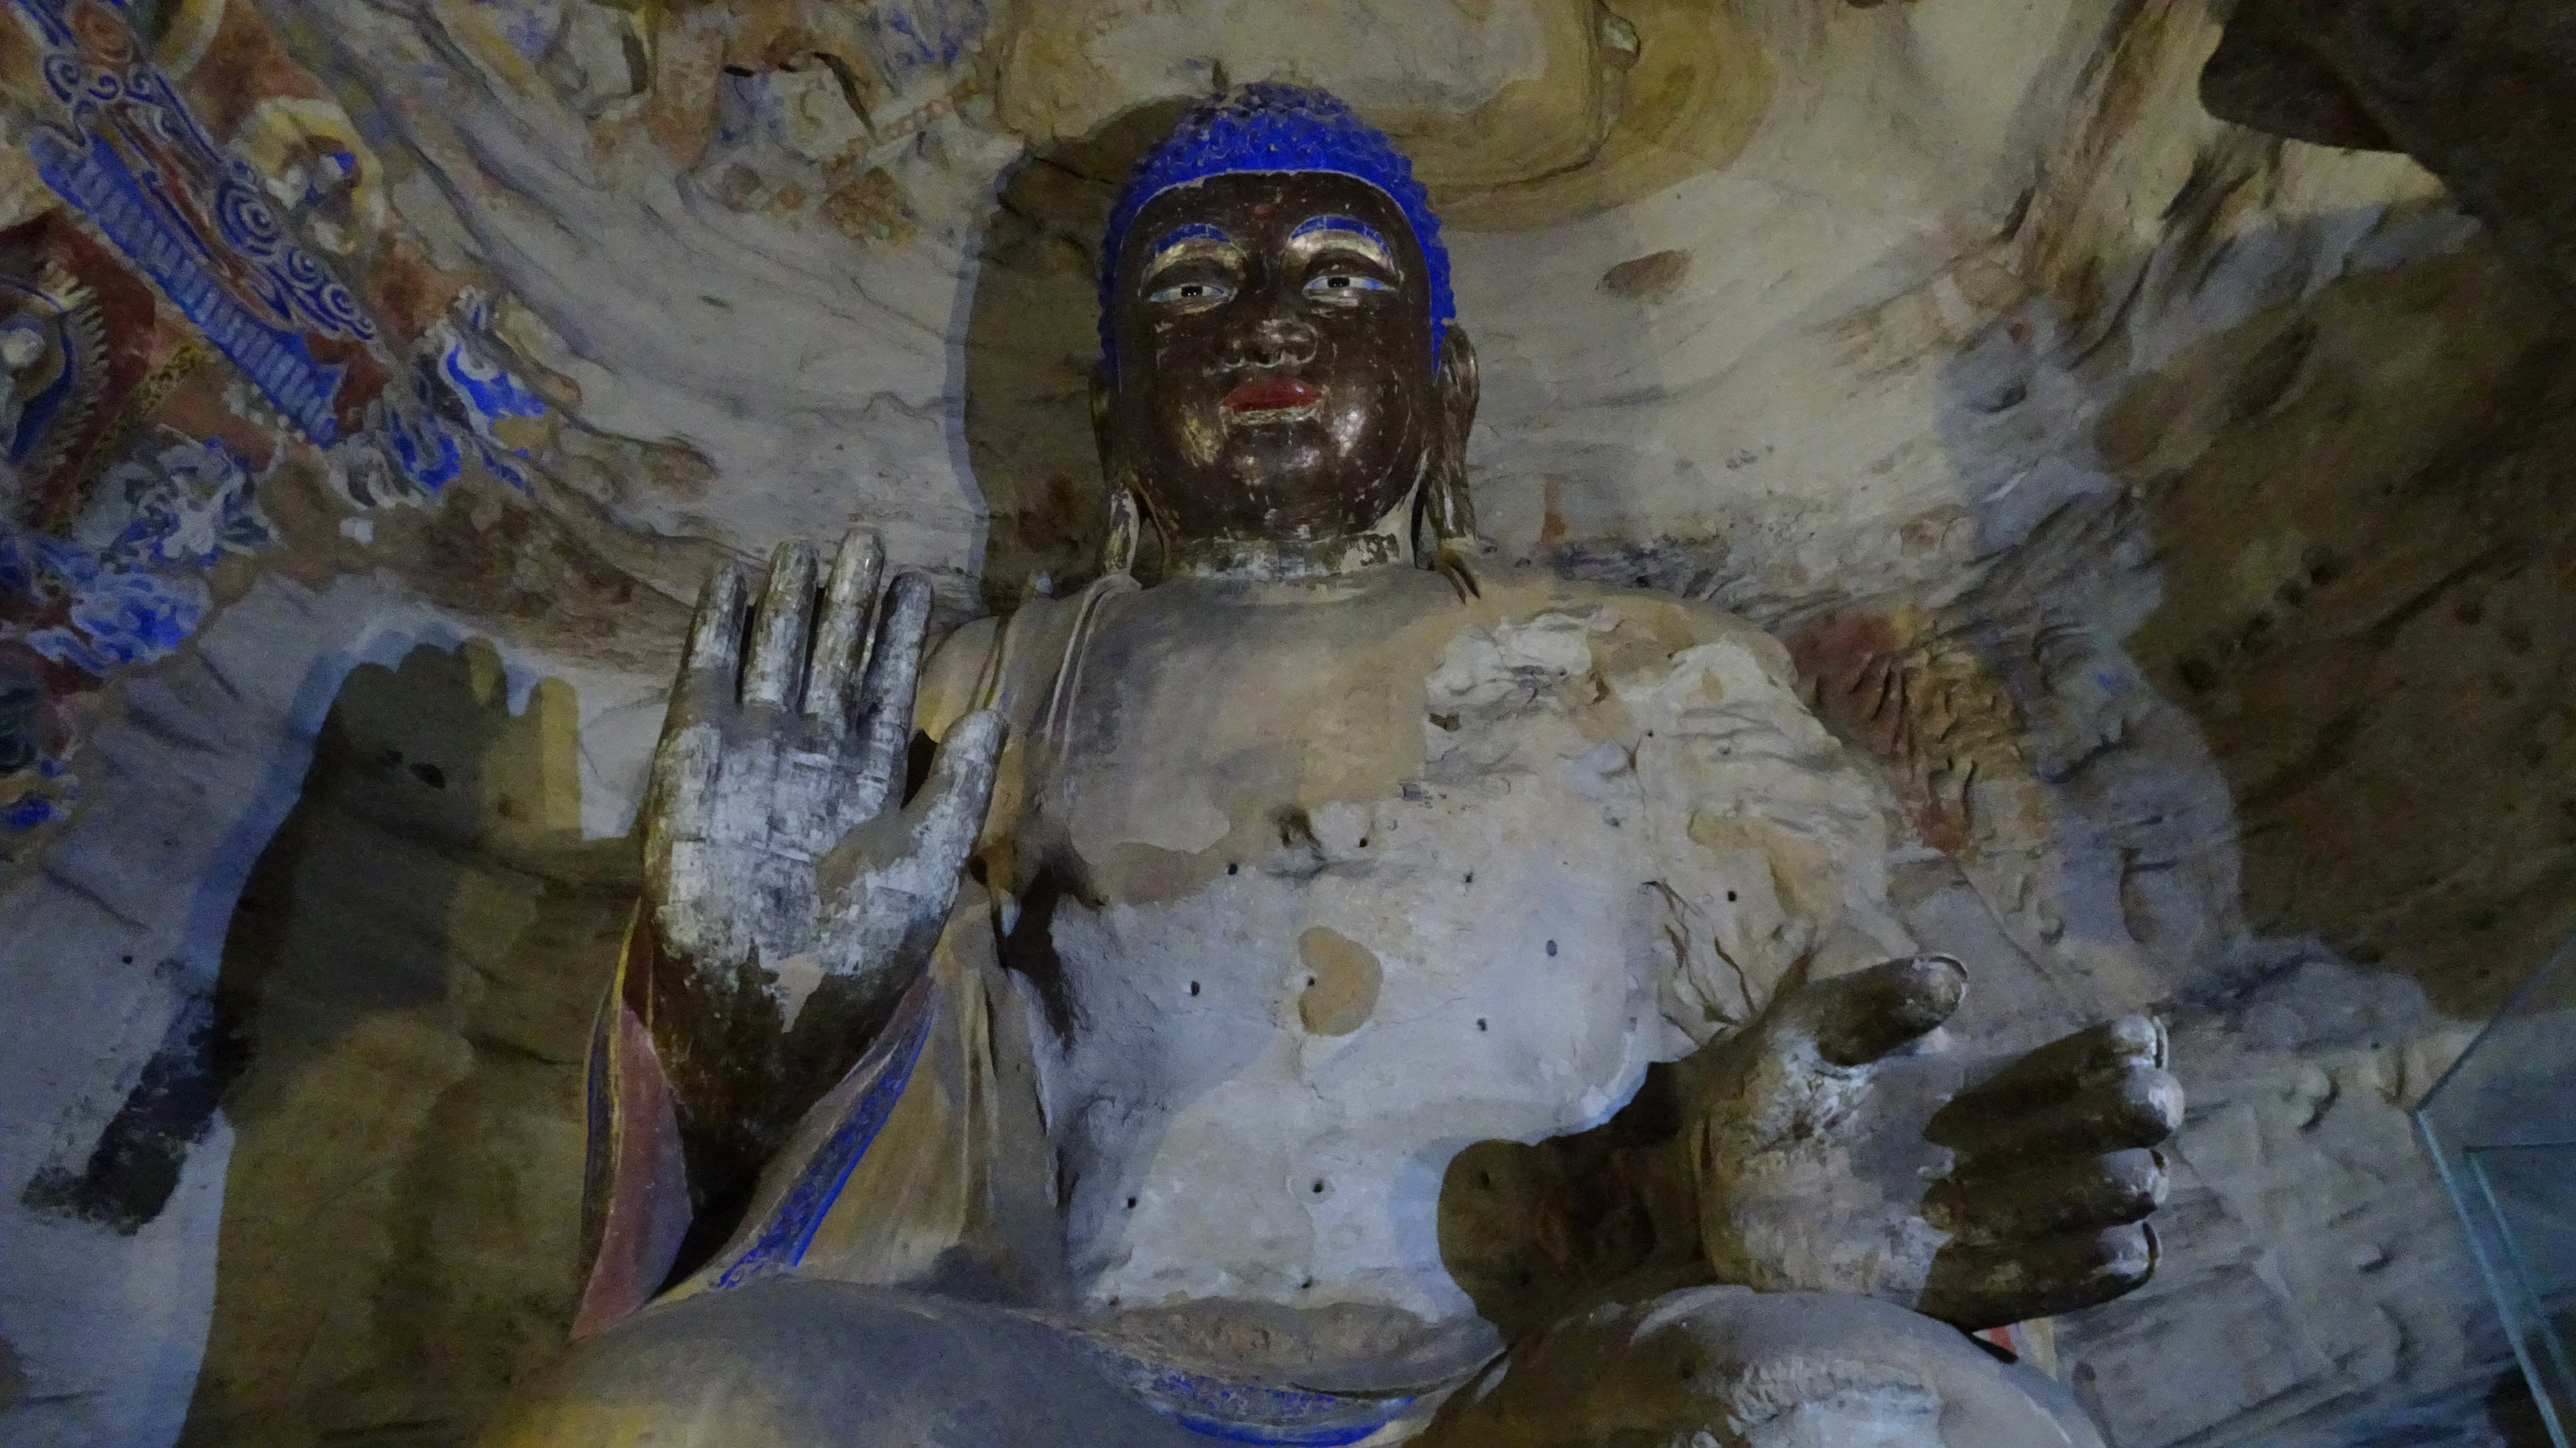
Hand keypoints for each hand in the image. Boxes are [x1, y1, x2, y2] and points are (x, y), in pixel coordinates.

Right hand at [645, 528, 1003, 1020]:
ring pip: (772, 658)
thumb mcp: (923, 868)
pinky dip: (715, 631)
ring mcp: (751, 755)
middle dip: (844, 603)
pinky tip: (727, 582)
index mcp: (864, 780)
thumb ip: (954, 791)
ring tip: (801, 547)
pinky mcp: (695, 761)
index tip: (913, 581)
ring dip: (785, 604)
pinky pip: (705, 681)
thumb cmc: (854, 948)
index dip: (896, 636)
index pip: (882, 689)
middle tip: (862, 537)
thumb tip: (993, 715)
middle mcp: (808, 758)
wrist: (770, 998)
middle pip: (829, 660)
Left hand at [1687, 955, 2178, 1330]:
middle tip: (2155, 1102)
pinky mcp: (1940, 1287)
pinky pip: (2024, 1283)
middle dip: (2122, 1118)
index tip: (2141, 1037)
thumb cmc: (1766, 1098)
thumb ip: (1873, 1001)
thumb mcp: (1807, 1030)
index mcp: (1963, 1090)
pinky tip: (2127, 1252)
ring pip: (2066, 1212)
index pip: (2052, 1070)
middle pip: (2077, 1139)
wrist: (1710, 1187)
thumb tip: (1954, 982)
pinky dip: (2077, 1272)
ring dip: (2109, 1197)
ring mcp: (1969, 1225)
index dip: (2102, 1054)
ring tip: (2142, 1178)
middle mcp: (1984, 1159)